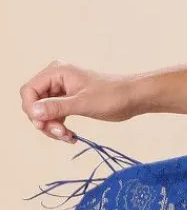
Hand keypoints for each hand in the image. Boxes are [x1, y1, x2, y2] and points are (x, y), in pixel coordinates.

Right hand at [20, 60, 138, 142]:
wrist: (134, 98)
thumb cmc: (113, 96)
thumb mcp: (83, 103)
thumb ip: (57, 107)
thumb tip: (33, 111)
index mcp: (56, 72)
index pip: (29, 91)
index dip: (32, 109)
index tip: (43, 125)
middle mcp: (56, 79)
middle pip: (34, 103)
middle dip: (44, 121)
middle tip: (60, 133)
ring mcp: (62, 90)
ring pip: (44, 112)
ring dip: (52, 127)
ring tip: (68, 137)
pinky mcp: (70, 101)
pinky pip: (55, 116)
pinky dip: (60, 128)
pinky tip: (71, 137)